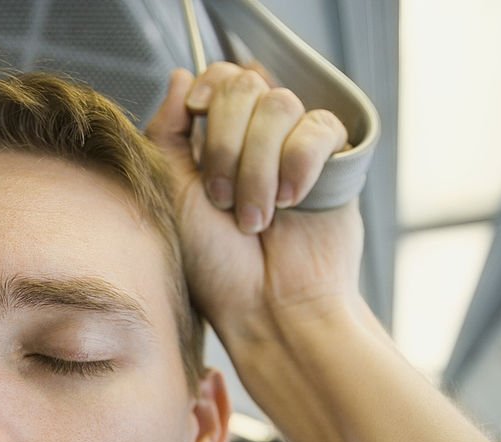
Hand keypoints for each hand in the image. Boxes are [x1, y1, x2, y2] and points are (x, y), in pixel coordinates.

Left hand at [146, 66, 364, 350]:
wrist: (264, 307)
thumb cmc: (214, 265)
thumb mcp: (171, 192)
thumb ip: (167, 131)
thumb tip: (181, 76)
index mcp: (214, 141)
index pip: (217, 78)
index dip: (206, 94)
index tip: (195, 123)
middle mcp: (255, 138)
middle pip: (244, 85)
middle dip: (224, 144)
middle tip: (222, 200)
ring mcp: (295, 147)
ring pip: (278, 105)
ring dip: (257, 166)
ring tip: (255, 218)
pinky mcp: (334, 160)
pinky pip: (319, 126)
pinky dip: (298, 163)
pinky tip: (291, 201)